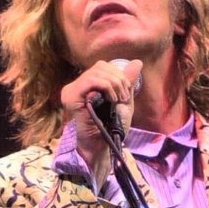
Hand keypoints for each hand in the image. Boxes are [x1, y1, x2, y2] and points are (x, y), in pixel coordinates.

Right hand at [60, 59, 142, 181]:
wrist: (104, 145)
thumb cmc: (112, 127)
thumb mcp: (124, 100)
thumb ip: (127, 82)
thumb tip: (137, 62)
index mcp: (86, 85)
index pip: (102, 66)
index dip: (118, 74)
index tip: (127, 93)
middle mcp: (76, 85)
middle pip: (100, 66)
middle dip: (118, 79)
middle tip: (125, 96)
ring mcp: (71, 90)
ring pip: (96, 72)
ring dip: (114, 84)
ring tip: (120, 100)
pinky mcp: (71, 97)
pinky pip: (90, 81)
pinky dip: (106, 87)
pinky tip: (112, 100)